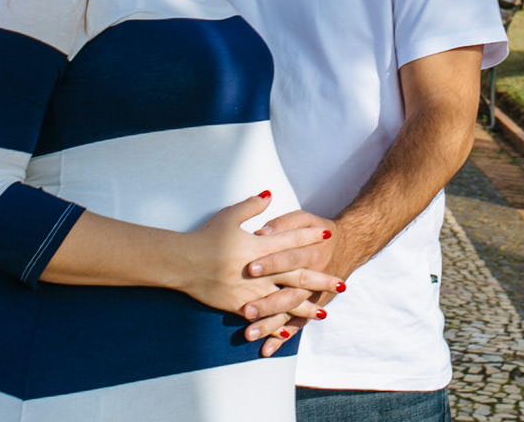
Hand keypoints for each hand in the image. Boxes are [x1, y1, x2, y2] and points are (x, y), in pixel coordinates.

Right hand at [173, 194, 340, 318]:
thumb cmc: (206, 237)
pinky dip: (278, 323)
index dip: (310, 238)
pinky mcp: (239, 305)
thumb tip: (269, 195)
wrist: (183, 262)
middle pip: (297, 275)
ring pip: (285, 300)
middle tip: (340, 283)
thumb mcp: (229, 216)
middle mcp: (260, 270)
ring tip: (324, 311)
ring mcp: (251, 290)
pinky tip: (291, 330)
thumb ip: (252, 206)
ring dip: (306, 307)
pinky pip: (263, 317)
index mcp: (259, 246)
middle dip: (320, 279)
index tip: (328, 237)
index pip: (291, 241)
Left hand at [243, 210, 343, 352]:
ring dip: (270, 325)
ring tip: (249, 334)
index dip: (272, 262)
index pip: (290, 258)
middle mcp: (313, 278)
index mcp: (311, 252)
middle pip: (290, 292)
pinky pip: (296, 325)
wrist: (348, 245)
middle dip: (268, 303)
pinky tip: (266, 350)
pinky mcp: (312, 308)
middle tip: (247, 310)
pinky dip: (282, 339)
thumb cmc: (316, 231)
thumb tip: (261, 233)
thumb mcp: (303, 219)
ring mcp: (312, 296)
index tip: (251, 268)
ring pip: (290, 313)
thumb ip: (283, 225)